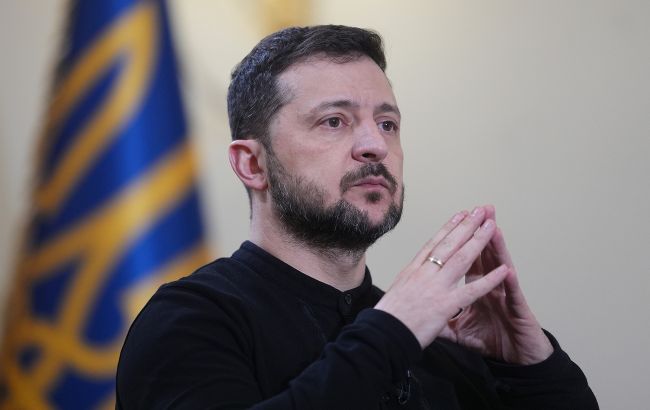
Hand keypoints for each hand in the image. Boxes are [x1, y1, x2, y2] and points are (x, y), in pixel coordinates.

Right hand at [375, 207, 508, 348]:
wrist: (381, 334)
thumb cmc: (386, 318)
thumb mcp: (394, 293)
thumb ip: (408, 285)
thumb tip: (410, 282)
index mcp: (412, 271)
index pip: (433, 244)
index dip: (448, 228)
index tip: (460, 215)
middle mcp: (424, 274)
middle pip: (449, 244)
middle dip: (467, 225)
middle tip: (480, 211)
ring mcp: (435, 287)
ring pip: (462, 258)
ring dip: (479, 240)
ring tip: (491, 225)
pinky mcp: (445, 304)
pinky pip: (472, 289)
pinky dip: (490, 279)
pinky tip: (504, 269)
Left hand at [439, 206, 553, 364]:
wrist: (518, 359)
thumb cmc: (493, 340)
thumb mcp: (460, 331)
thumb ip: (444, 319)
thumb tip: (422, 315)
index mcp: (474, 289)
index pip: (464, 261)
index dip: (458, 244)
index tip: (450, 225)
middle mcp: (491, 286)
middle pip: (482, 255)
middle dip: (477, 232)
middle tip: (475, 210)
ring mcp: (505, 295)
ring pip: (500, 265)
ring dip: (496, 246)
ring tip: (492, 224)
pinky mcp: (517, 309)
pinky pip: (511, 293)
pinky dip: (508, 280)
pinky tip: (507, 266)